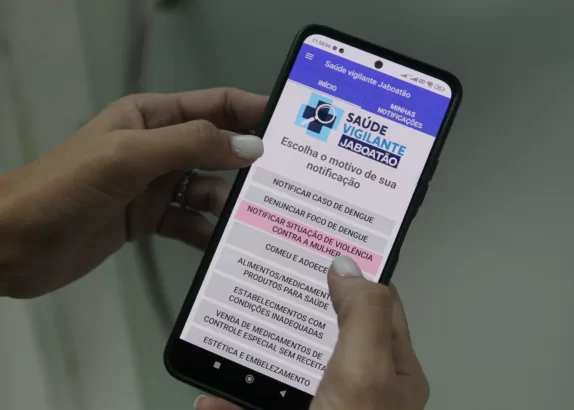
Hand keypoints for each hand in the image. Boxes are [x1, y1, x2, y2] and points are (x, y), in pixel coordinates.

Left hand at [0, 88, 265, 297]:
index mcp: (152, 117)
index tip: (294, 125)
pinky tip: (227, 246)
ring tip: (263, 218)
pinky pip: (190, 223)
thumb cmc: (67, 187)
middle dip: (249, 162)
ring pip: (208, 189)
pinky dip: (208, 232)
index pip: (214, 105)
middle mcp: (159, 148)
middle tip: (289, 180)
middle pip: (217, 149)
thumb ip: (191, 145)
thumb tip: (251, 146)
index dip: (253, 110)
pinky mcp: (149, 220)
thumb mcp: (130, 156)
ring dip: (230, 202)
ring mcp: (155, 186)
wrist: (14, 244)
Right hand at [194, 256, 428, 409]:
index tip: (321, 249)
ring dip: (257, 358)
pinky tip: (212, 404)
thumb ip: (363, 315)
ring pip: (290, 375)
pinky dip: (234, 406)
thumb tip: (349, 266)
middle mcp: (363, 393)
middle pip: (328, 335)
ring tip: (233, 334)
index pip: (377, 306)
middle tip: (270, 281)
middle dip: (298, 310)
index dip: (353, 274)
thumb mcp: (366, 372)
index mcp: (392, 374)